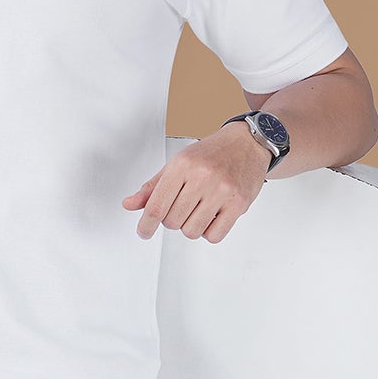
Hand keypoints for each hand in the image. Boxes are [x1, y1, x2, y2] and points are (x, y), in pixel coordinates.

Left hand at [120, 124, 270, 241]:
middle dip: (173, 220)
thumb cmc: (212, 153)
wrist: (247, 143)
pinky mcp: (239, 204)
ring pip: (192, 231)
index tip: (143, 232)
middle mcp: (202, 177)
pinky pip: (214, 235)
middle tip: (182, 207)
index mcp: (182, 165)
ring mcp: (222, 191)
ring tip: (197, 211)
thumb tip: (130, 204)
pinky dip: (208, 232)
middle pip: (172, 222)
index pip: (157, 205)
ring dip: (190, 227)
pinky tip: (211, 217)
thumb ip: (153, 187)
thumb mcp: (177, 164)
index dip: (146, 224)